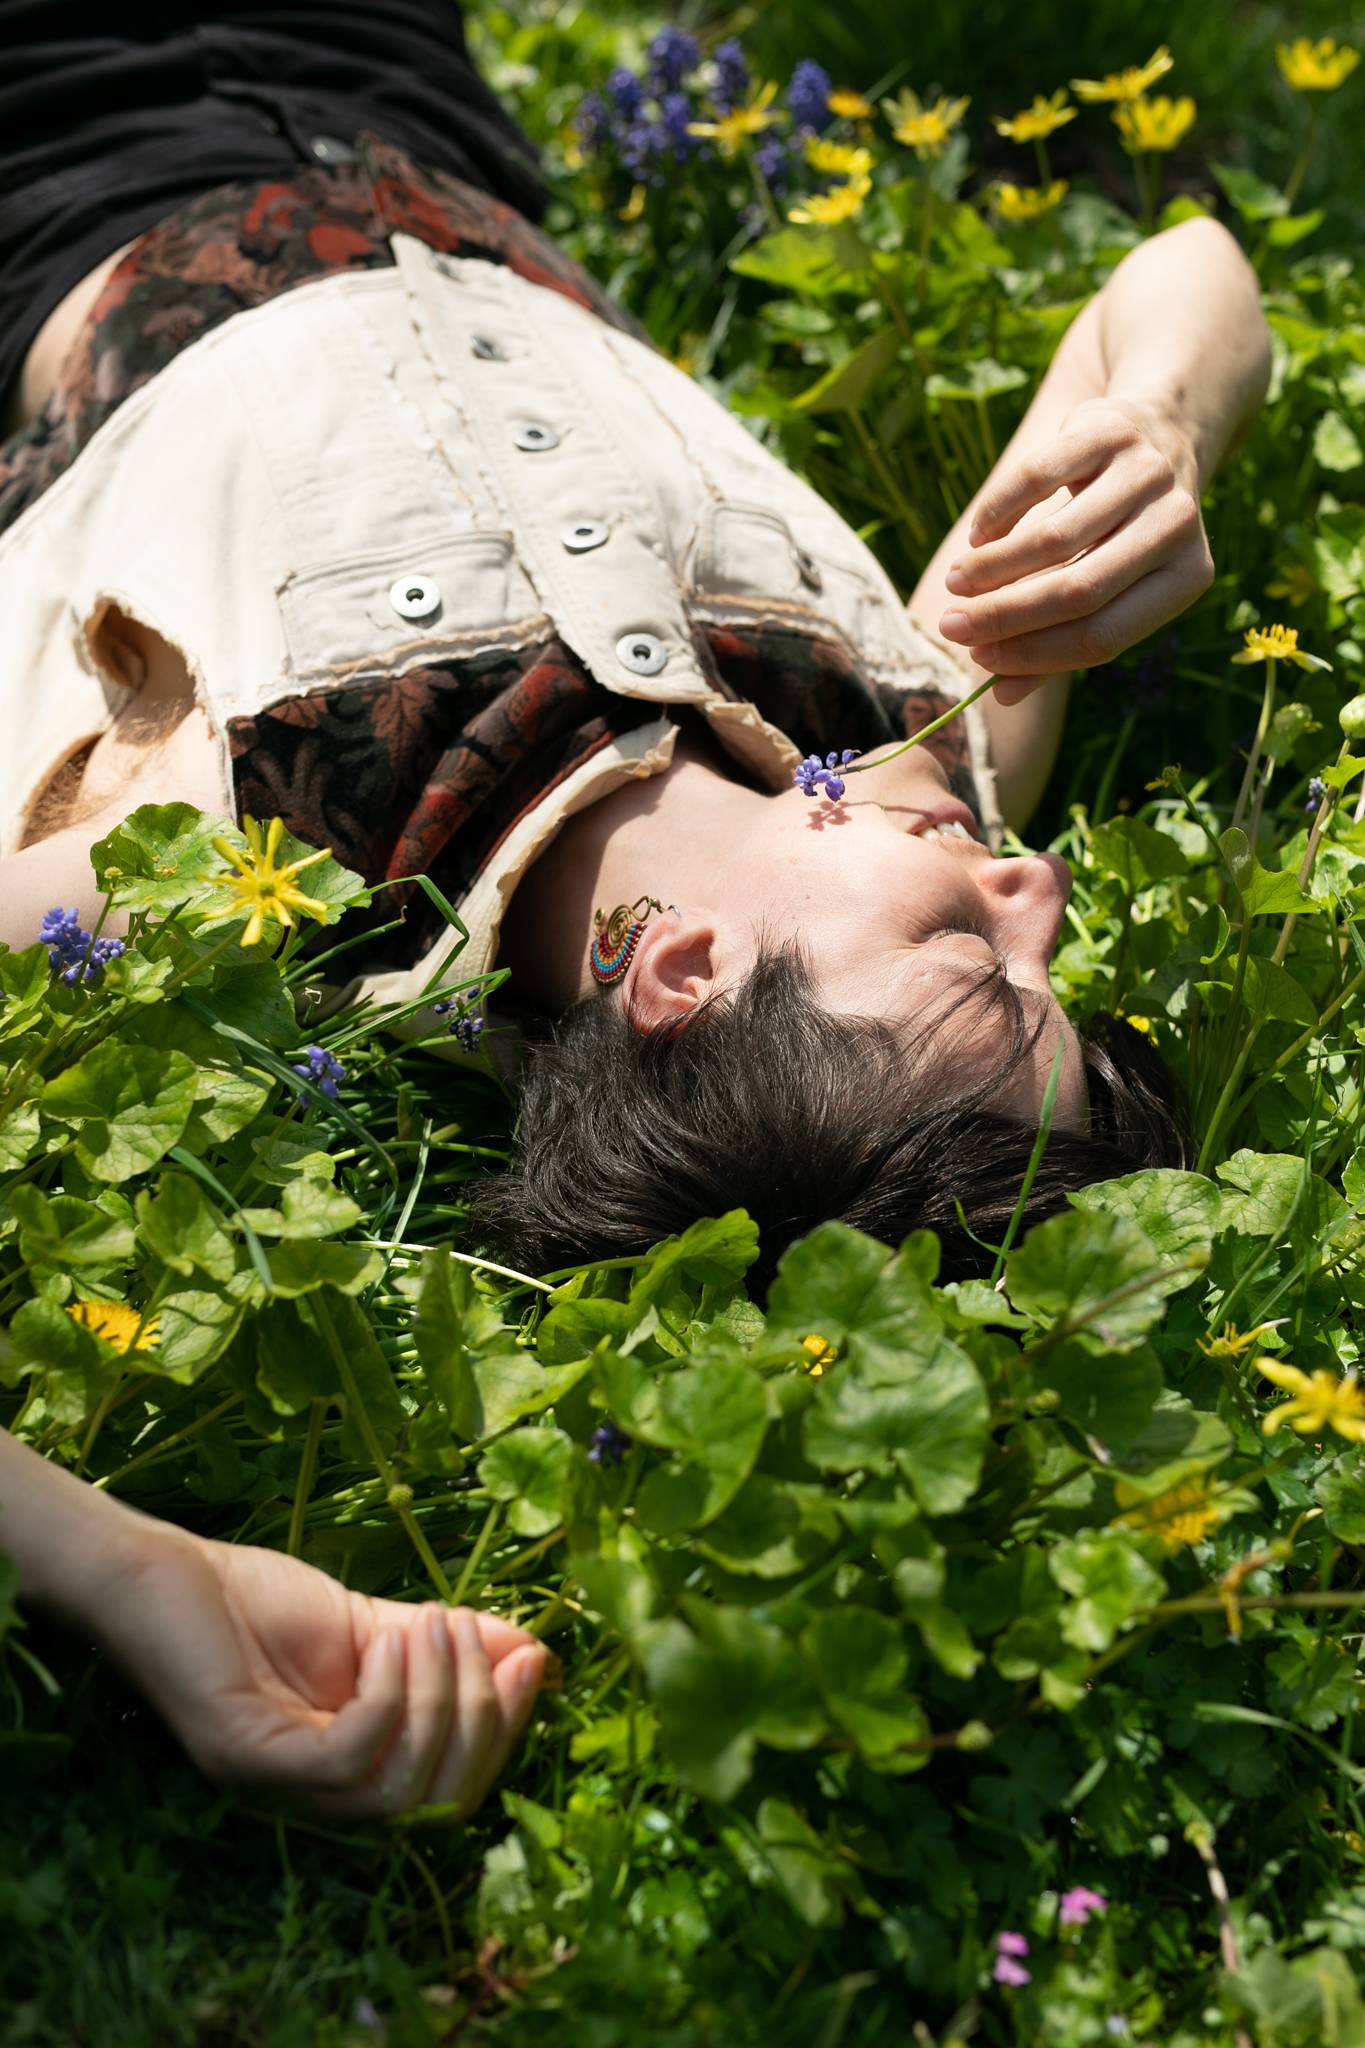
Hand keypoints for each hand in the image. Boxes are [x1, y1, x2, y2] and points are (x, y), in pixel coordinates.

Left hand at [87, 1519, 547, 1819]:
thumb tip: (532, 1653)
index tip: (531, 1658)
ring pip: (399, 1794)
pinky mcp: (247, 1760)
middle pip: (436, 1804)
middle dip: (479, 1719)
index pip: (451, 1790)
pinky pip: (346, 1760)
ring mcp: (279, 1788)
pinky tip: (390, 1640)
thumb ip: (444, 1649)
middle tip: (481, 1638)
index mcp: (352, 1776)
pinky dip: (387, 1701)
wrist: (163, 1576)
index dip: (500, 1732)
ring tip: (437, 1623)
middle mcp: (316, 1802)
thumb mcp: (375, 1627)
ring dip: (440, 1703)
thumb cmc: (259, 1604)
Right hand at [936, 396, 1213, 703]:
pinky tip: (978, 536)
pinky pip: (1037, 479)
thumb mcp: (1113, 588)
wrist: (1162, 433)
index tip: (981, 659)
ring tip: (957, 583)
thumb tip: (1002, 694)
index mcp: (1187, 578)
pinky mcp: (1109, 431)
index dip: (1034, 654)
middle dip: (1004, 617)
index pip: (1101, 637)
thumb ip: (1063, 642)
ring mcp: (1147, 473)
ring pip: (1053, 539)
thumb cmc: (1126, 534)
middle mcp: (1177, 525)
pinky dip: (998, 514)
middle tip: (952, 626)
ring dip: (992, 569)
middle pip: (1077, 592)